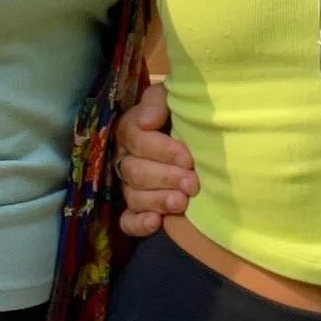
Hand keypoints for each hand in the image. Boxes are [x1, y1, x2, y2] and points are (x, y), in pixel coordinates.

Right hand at [116, 81, 198, 236]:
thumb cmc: (180, 114)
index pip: (136, 140)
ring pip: (133, 196)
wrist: (194, 135)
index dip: (161, 150)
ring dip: (157, 201)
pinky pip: (127, 221)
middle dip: (165, 178)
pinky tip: (156, 222)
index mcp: (130, 130)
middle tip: (192, 183)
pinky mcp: (136, 209)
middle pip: (135, 171)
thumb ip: (157, 101)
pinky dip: (139, 224)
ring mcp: (129, 186)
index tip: (187, 157)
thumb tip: (147, 122)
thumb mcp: (170, 96)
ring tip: (181, 203)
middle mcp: (126, 159)